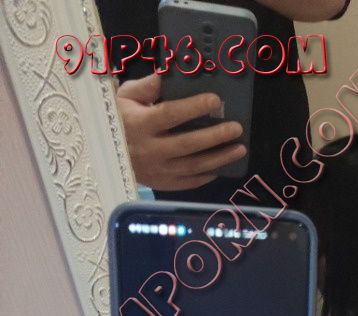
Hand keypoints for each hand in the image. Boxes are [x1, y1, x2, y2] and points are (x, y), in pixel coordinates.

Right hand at [117, 74, 246, 190]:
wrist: (103, 153)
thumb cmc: (118, 120)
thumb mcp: (124, 98)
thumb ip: (145, 87)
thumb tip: (165, 75)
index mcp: (141, 125)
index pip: (171, 115)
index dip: (194, 107)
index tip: (215, 100)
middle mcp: (151, 150)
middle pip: (188, 144)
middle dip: (215, 136)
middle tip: (236, 129)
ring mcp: (157, 170)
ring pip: (193, 166)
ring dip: (219, 158)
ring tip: (239, 149)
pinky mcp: (161, 184)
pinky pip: (188, 182)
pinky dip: (205, 176)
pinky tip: (220, 168)